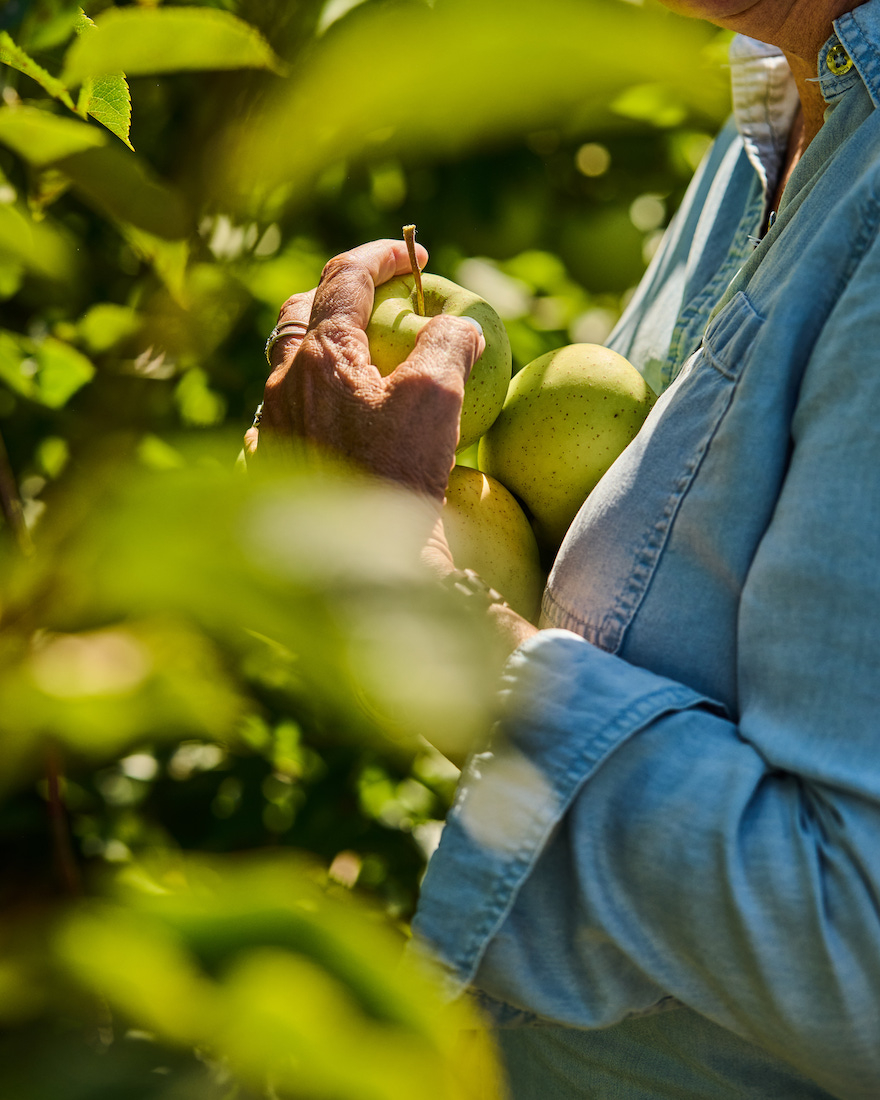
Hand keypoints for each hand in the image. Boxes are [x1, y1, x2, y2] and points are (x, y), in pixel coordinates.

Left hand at [246, 238, 485, 501]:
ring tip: (353, 362)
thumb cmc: (395, 477)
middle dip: (335, 295)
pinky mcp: (269, 468)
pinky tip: (323, 424)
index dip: (382, 255)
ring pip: (283, 368)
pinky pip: (277, 418)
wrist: (351, 571)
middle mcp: (283, 384)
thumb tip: (458, 323)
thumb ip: (447, 345)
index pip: (344, 277)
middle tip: (374, 300)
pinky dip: (304, 403)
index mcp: (321, 354)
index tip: (413, 254)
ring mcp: (270, 428)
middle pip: (299, 314)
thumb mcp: (436, 400)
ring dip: (316, 350)